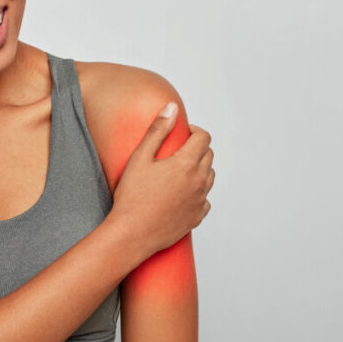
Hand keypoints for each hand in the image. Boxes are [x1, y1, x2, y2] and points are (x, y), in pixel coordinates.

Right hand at [107, 102, 214, 257]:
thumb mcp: (140, 157)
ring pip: (210, 176)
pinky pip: (205, 199)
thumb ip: (158, 130)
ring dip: (200, 168)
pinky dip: (198, 192)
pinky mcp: (197, 217)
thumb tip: (172, 107)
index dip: (194, 131)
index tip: (183, 133)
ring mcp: (200, 201)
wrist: (132, 234)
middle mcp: (199, 182)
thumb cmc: (132, 196)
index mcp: (187, 164)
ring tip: (179, 171)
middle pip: (209, 155)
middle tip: (178, 150)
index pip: (204, 138)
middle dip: (197, 148)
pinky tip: (182, 193)